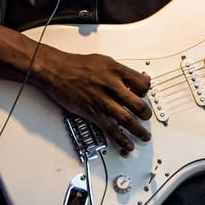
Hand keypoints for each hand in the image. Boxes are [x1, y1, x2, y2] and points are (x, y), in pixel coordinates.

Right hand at [33, 47, 151, 151]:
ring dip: (138, 130)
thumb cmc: (77, 65)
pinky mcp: (92, 112)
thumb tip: (134, 78)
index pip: (142, 84)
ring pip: (127, 119)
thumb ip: (120, 71)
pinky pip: (110, 129)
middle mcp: (112, 85)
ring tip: (144, 136)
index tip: (145, 96)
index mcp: (116, 70)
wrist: (56, 70)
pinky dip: (121, 139)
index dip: (146, 92)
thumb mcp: (103, 61)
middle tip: (147, 117)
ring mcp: (102, 100)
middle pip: (138, 104)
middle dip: (146, 114)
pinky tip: (127, 144)